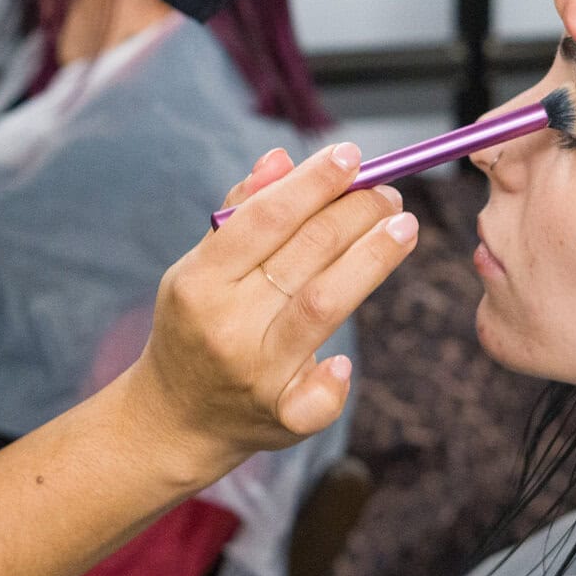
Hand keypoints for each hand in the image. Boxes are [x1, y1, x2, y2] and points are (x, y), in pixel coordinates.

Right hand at [126, 144, 415, 483]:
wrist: (173, 419)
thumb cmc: (197, 326)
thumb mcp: (200, 267)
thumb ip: (241, 214)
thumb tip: (281, 159)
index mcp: (198, 281)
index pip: (265, 218)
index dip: (313, 182)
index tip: (350, 156)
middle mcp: (225, 324)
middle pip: (305, 254)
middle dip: (355, 213)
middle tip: (388, 193)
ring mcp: (254, 373)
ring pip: (324, 305)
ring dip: (372, 259)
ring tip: (403, 226)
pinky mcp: (280, 418)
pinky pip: (318, 396)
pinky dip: (335, 376)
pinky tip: (347, 358)